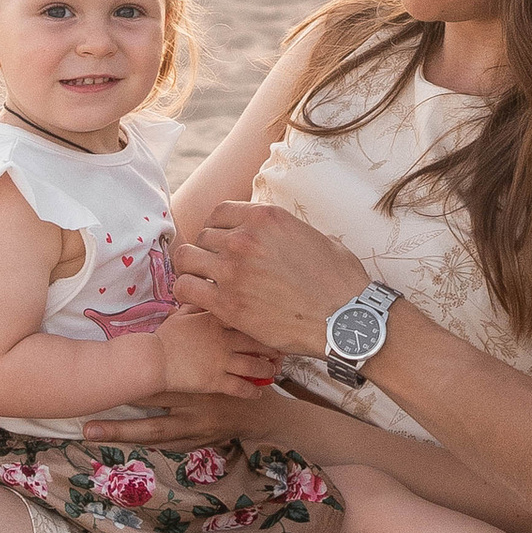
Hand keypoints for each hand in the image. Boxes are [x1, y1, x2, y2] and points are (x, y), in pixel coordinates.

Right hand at [148, 304, 282, 398]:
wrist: (152, 360)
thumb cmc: (165, 337)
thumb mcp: (182, 314)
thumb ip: (197, 305)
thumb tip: (202, 295)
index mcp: (216, 319)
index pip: (248, 316)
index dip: (263, 322)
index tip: (273, 324)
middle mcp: (224, 339)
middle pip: (258, 341)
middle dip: (273, 347)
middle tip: (281, 351)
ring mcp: (221, 361)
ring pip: (255, 366)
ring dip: (267, 370)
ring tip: (272, 371)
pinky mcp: (216, 382)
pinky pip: (241, 388)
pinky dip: (253, 392)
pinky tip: (258, 393)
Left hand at [175, 204, 362, 356]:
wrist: (345, 319)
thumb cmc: (339, 282)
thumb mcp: (316, 237)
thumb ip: (286, 232)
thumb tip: (279, 236)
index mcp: (266, 217)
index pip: (219, 213)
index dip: (217, 229)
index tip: (221, 244)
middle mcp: (245, 239)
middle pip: (202, 237)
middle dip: (207, 252)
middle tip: (216, 269)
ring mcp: (233, 271)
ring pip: (187, 259)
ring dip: (193, 270)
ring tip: (203, 283)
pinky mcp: (228, 304)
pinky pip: (186, 289)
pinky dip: (187, 293)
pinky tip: (199, 300)